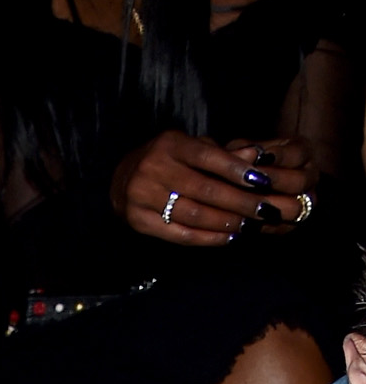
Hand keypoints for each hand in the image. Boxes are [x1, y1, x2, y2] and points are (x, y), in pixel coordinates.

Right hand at [109, 130, 312, 244]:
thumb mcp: (192, 149)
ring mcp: (143, 196)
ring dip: (224, 222)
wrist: (121, 180)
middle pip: (205, 190)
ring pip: (193, 214)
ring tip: (247, 225)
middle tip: (263, 210)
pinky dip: (206, 238)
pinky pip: (178, 233)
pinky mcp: (139, 220)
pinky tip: (225, 237)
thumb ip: (223, 155)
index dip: (237, 170)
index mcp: (171, 145)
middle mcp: (154, 168)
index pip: (209, 158)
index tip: (262, 182)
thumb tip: (257, 158)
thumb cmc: (167, 161)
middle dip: (238, 202)